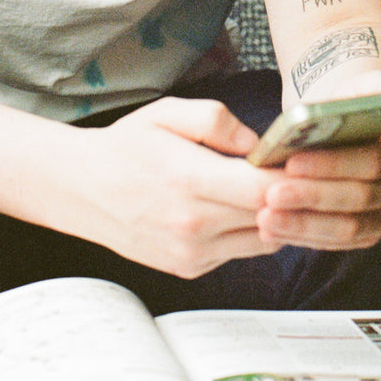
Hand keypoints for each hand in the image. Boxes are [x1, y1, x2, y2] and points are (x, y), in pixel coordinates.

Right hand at [81, 97, 280, 277]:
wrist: (82, 189)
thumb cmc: (127, 145)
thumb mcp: (167, 112)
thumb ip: (217, 120)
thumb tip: (258, 145)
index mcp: (189, 179)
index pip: (263, 189)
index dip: (291, 176)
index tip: (298, 159)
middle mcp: (193, 224)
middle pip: (271, 217)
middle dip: (289, 195)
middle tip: (295, 172)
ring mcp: (192, 252)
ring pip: (263, 240)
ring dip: (274, 216)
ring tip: (266, 188)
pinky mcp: (189, 268)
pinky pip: (240, 252)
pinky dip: (249, 231)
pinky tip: (237, 207)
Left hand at [254, 101, 380, 252]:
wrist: (359, 124)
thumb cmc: (353, 103)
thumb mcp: (360, 87)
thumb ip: (363, 92)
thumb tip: (342, 108)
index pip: (374, 161)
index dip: (333, 165)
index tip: (291, 162)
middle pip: (360, 198)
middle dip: (312, 197)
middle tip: (271, 194)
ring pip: (349, 228)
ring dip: (304, 224)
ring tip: (265, 218)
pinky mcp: (371, 232)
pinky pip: (338, 242)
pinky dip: (304, 236)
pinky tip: (271, 230)